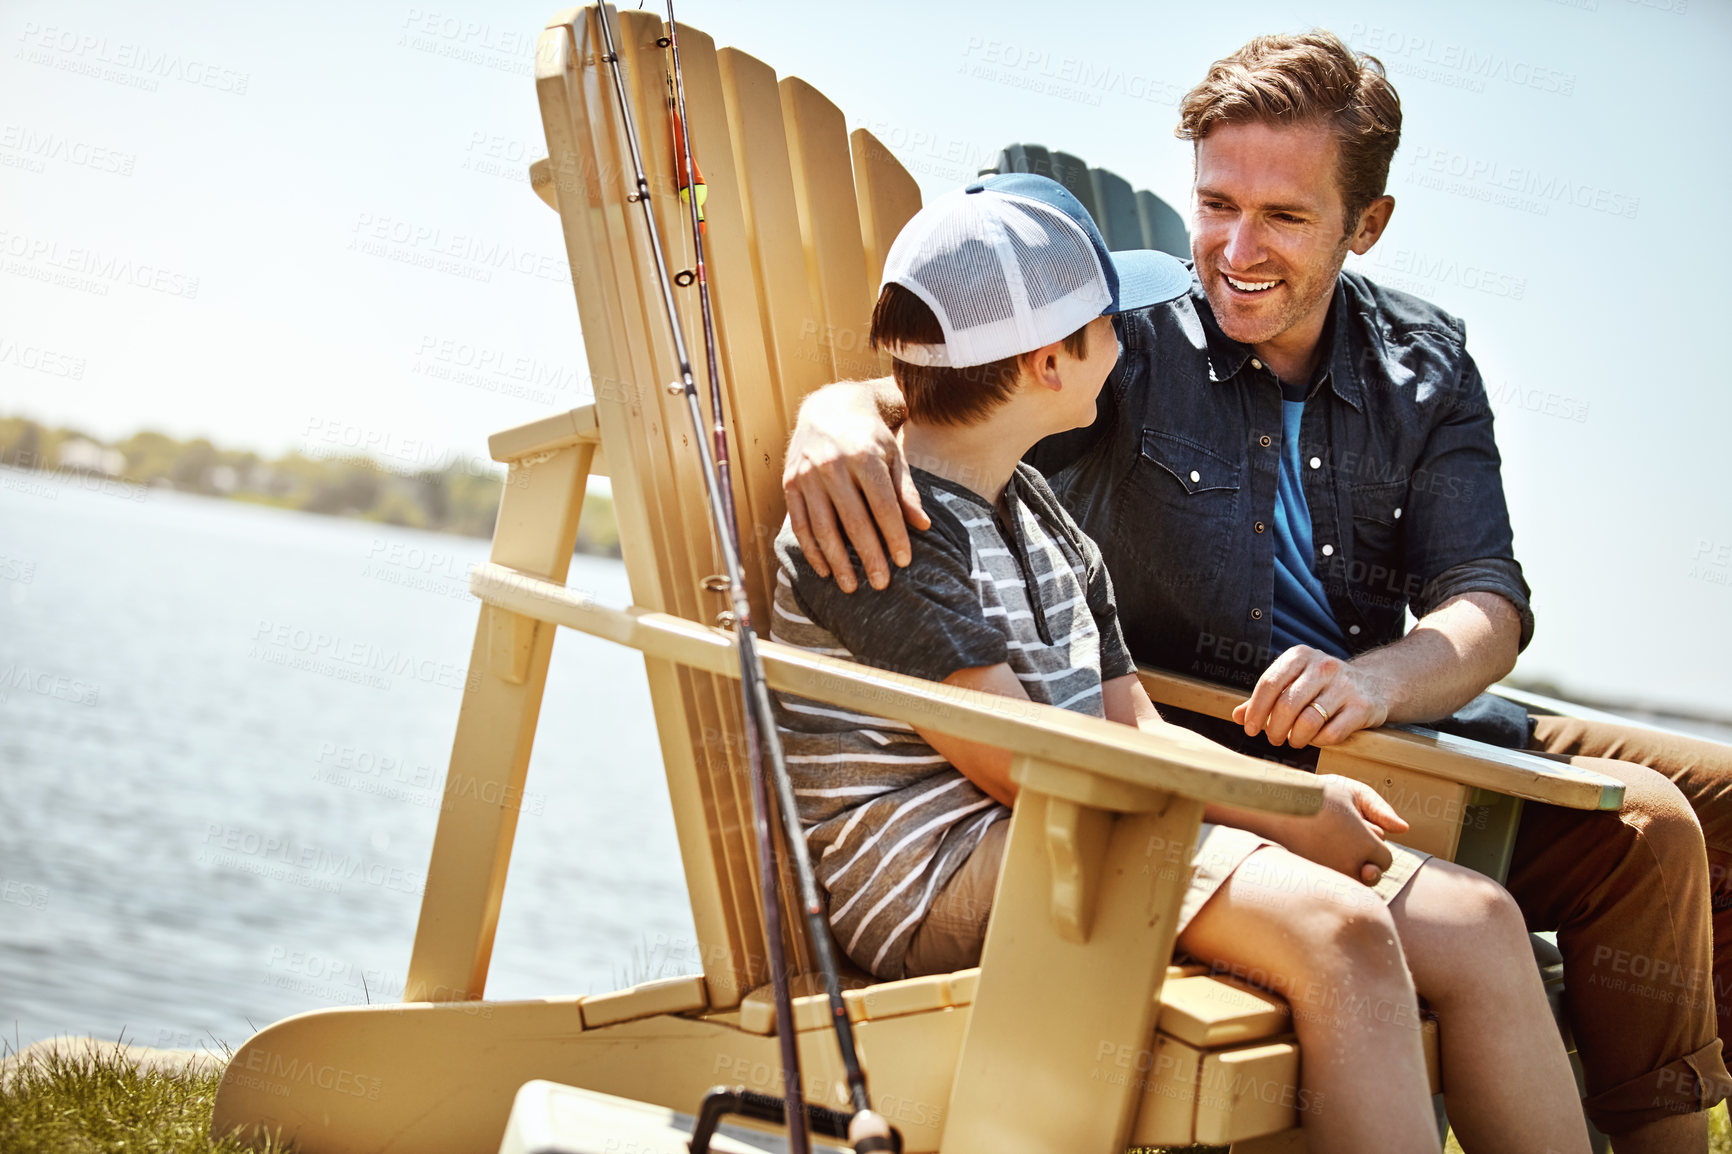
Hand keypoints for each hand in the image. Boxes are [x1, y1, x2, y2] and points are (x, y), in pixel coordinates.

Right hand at [781, 383, 928, 591]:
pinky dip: (811, 550)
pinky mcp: (790, 483)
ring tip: (851, 586)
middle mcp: (832, 465)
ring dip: (837, 561)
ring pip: (823, 527)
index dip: (894, 536)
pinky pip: (800, 523)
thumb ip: (906, 491)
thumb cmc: (869, 436)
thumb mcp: (894, 456)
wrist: (829, 408)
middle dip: (868, 556)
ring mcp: (807, 475)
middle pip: (853, 521)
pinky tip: (824, 569)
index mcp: (864, 456)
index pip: (882, 506)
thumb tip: (923, 526)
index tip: (904, 562)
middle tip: (881, 583)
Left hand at [1233, 645, 1391, 748]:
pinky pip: (1332, 733)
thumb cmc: (1323, 686)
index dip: (1256, 710)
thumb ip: (1265, 699)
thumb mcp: (1294, 682)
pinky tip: (1316, 739)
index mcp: (1300, 656)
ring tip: (1293, 740)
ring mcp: (1344, 686)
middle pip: (1287, 704)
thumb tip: (1237, 716)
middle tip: (1273, 739)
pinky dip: (1319, 741)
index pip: (1269, 683)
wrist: (1374, 683)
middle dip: (1275, 728)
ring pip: (1308, 721)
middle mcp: (1323, 666)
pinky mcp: (1362, 707)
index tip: (1250, 728)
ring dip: (1296, 738)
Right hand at [1268, 775, 1408, 885]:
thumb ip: (1381, 808)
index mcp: (1365, 844)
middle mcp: (1349, 866)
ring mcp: (1328, 877)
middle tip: (1338, 837)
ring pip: (1350, 883)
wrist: (1268, 804)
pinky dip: (1326, 875)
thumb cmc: (1312, 794)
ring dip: (1345, 868)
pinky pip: (1330, 887)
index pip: (1385, 859)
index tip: (1354, 827)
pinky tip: (1312, 853)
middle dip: (1362, 861)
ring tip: (1324, 844)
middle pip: (1370, 876)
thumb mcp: (1350, 791)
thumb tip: (1404, 829)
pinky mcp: (1309, 883)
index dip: (1374, 843)